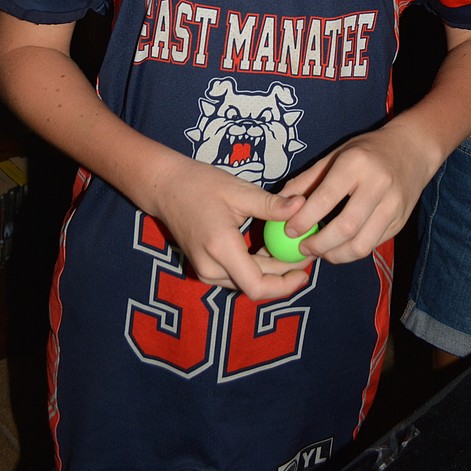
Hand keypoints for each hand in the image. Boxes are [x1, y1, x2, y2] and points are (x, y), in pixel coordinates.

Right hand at [147, 149, 312, 299]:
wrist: (164, 187)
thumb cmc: (200, 184)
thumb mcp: (239, 191)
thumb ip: (272, 205)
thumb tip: (303, 206)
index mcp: (221, 249)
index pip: (257, 286)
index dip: (285, 285)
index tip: (305, 271)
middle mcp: (210, 268)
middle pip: (254, 286)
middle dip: (283, 275)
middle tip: (305, 255)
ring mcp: (204, 271)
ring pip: (245, 282)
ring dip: (270, 271)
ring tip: (291, 250)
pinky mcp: (203, 267)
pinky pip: (235, 275)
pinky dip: (255, 267)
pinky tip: (269, 248)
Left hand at [276, 120, 430, 264]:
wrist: (412, 149)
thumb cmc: (367, 150)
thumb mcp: (336, 155)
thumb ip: (308, 180)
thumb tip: (280, 202)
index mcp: (356, 163)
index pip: (326, 198)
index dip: (304, 219)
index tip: (289, 231)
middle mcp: (378, 185)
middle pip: (346, 227)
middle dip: (319, 245)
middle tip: (303, 248)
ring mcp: (393, 205)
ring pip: (362, 244)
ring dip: (336, 255)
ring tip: (320, 252)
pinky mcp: (401, 222)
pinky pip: (373, 245)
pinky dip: (352, 252)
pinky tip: (339, 247)